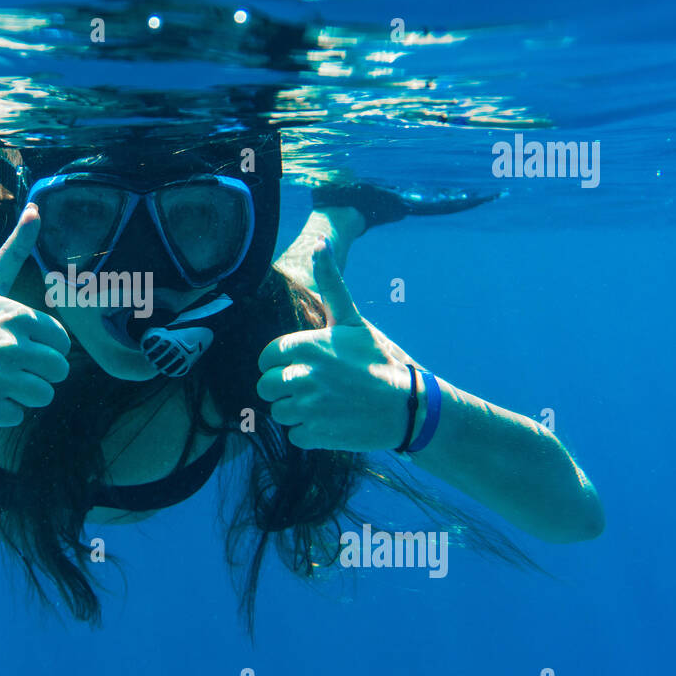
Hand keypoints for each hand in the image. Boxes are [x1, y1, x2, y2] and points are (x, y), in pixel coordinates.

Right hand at [0, 204, 70, 426]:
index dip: (45, 347)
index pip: (62, 342)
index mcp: (18, 316)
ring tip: (0, 383)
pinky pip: (17, 416)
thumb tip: (37, 208)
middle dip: (40, 373)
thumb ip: (16, 249)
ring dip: (25, 394)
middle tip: (12, 367)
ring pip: (44, 397)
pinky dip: (3, 412)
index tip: (22, 345)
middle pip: (59, 372)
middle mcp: (10, 345)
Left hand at [256, 238, 412, 451]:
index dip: (280, 363)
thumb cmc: (380, 359)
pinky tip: (331, 421)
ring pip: (279, 412)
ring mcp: (308, 406)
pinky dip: (309, 433)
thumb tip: (320, 241)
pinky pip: (295, 435)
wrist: (409, 405)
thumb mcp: (352, 320)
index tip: (300, 366)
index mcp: (306, 345)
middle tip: (312, 387)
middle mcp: (302, 375)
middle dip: (284, 388)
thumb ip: (331, 284)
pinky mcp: (316, 434)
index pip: (266, 358)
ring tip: (325, 403)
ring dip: (296, 411)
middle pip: (266, 386)